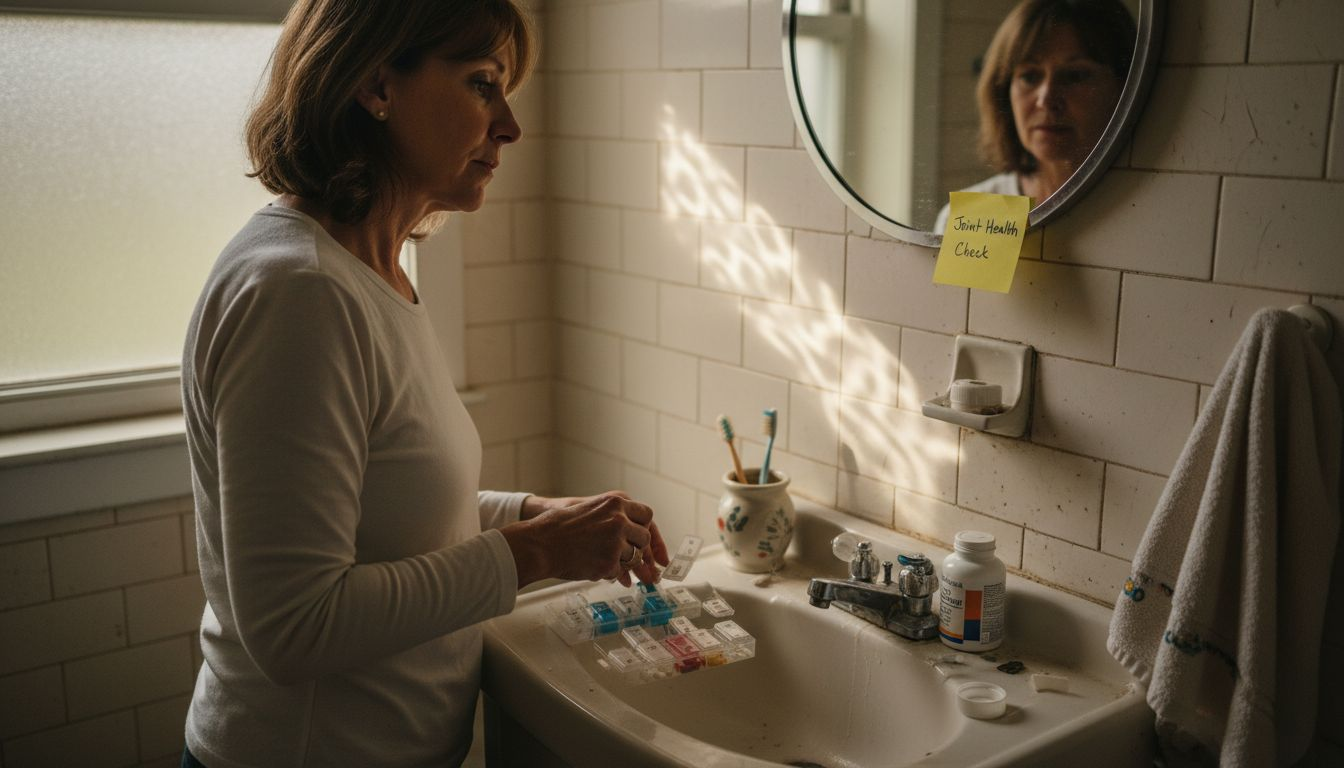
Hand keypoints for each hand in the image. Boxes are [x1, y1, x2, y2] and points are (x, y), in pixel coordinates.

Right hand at [502, 492, 670, 587]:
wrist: (538, 543)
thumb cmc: (558, 528)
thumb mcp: (590, 510)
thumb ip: (614, 519)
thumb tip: (636, 539)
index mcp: (615, 502)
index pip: (647, 516)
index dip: (651, 534)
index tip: (656, 551)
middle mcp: (619, 519)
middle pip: (644, 538)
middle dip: (639, 551)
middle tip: (633, 561)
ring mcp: (616, 541)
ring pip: (634, 557)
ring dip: (624, 564)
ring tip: (608, 564)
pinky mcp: (609, 561)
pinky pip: (618, 571)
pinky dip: (608, 573)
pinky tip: (593, 568)